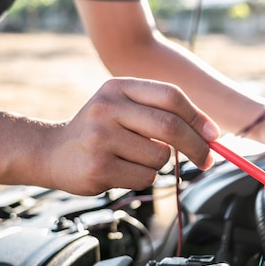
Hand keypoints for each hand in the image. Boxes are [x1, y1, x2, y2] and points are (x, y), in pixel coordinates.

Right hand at [44, 78, 219, 194]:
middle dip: (197, 147)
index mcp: (119, 88)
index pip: (171, 97)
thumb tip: (211, 134)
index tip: (213, 136)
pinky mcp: (98, 167)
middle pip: (171, 127)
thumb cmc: (101, 130)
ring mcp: (101, 138)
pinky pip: (145, 177)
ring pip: (160, 157)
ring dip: (159, 164)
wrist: (52, 152)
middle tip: (207, 160)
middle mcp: (108, 108)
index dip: (198, 117)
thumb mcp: (125, 108)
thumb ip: (163, 113)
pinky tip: (120, 170)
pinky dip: (143, 177)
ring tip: (135, 158)